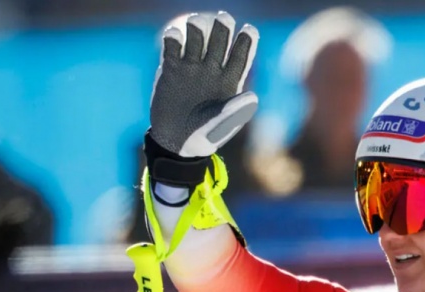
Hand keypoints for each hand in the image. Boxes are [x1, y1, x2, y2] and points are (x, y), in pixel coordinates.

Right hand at [149, 11, 258, 158]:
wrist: (175, 142)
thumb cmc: (204, 136)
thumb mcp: (221, 126)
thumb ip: (235, 111)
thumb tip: (253, 97)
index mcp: (229, 80)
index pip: (241, 55)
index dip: (246, 41)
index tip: (249, 29)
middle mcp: (212, 69)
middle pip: (220, 41)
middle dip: (222, 28)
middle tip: (223, 17)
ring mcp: (191, 67)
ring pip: (197, 38)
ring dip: (197, 27)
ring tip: (196, 21)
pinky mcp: (171, 69)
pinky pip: (172, 47)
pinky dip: (173, 38)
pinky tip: (174, 35)